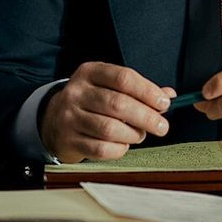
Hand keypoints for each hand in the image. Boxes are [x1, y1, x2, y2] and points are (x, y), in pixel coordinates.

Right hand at [40, 62, 175, 162]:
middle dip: (146, 117)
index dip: (147, 91)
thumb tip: (168, 95)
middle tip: (162, 126)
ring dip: (133, 135)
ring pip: (110, 129)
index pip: (123, 78)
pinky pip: (101, 149)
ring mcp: (70, 117)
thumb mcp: (109, 86)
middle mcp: (77, 92)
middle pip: (118, 104)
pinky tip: (123, 145)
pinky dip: (119, 149)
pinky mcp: (68, 140)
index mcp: (90, 72)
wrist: (53, 120)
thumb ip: (138, 89)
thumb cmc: (90, 101)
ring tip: (140, 135)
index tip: (165, 102)